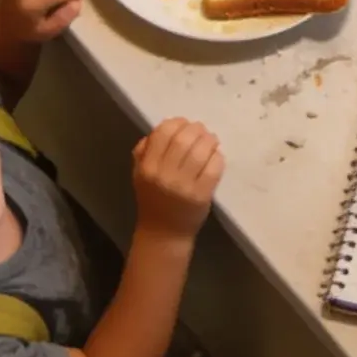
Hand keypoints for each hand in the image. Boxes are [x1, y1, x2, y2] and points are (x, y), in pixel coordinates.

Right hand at [132, 117, 223, 241]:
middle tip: (201, 130)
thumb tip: (163, 128)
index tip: (184, 124)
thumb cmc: (152, 200)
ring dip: (209, 140)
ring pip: (201, 151)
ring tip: (211, 140)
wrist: (163, 233)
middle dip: (195, 129)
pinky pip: (214, 167)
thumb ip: (144, 151)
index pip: (163, 133)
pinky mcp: (202, 195)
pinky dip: (217, 157)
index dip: (177, 123)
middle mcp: (164, 175)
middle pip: (184, 139)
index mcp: (147, 167)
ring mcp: (184, 186)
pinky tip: (216, 155)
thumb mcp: (139, 174)